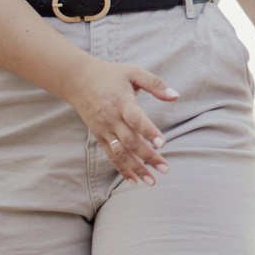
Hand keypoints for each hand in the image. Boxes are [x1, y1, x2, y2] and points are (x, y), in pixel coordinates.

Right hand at [67, 56, 177, 184]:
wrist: (78, 80)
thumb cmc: (111, 75)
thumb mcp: (133, 72)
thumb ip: (155, 84)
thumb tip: (176, 96)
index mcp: (121, 101)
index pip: (136, 119)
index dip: (149, 132)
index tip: (162, 144)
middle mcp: (111, 118)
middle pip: (130, 141)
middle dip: (148, 157)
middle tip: (165, 169)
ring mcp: (104, 129)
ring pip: (120, 153)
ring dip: (136, 169)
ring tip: (152, 181)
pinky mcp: (100, 136)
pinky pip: (111, 156)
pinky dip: (122, 170)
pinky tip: (135, 181)